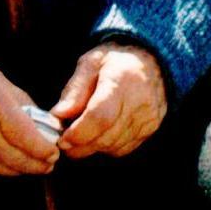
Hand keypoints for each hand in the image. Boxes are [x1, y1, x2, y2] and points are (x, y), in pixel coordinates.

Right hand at [0, 56, 59, 176]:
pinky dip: (0, 166)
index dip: (45, 151)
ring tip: (33, 167)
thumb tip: (44, 122)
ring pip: (0, 167)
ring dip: (20, 171)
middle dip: (37, 166)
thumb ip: (22, 102)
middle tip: (49, 165)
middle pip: (16, 159)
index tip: (55, 152)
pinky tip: (9, 162)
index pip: (28, 139)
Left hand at [50, 44, 167, 158]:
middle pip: (106, 136)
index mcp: (122, 78)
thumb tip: (58, 116)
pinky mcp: (151, 128)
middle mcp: (140, 101)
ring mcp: (148, 117)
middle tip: (65, 141)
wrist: (152, 61)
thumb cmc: (116, 60)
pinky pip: (124, 148)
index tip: (62, 139)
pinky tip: (100, 133)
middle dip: (80, 145)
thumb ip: (74, 90)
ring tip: (81, 134)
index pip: (100, 116)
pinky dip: (107, 146)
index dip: (79, 133)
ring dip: (92, 147)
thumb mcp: (90, 63)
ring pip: (113, 146)